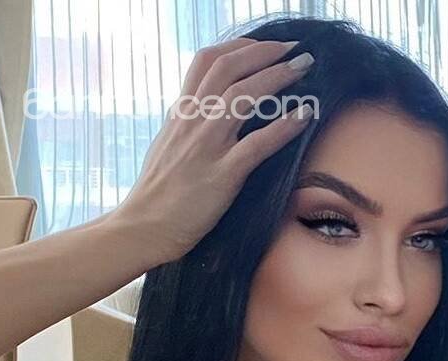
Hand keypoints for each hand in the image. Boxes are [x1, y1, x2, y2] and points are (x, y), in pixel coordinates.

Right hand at [112, 37, 315, 265]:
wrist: (143, 227)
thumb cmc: (157, 194)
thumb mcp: (167, 145)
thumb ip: (186, 125)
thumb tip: (200, 112)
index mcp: (181, 112)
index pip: (208, 61)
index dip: (239, 46)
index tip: (264, 47)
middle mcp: (193, 120)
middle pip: (229, 68)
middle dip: (265, 52)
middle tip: (294, 50)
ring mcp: (207, 146)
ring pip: (244, 96)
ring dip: (278, 77)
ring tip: (304, 69)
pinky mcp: (222, 175)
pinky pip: (257, 144)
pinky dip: (283, 126)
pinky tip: (303, 116)